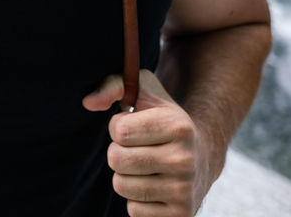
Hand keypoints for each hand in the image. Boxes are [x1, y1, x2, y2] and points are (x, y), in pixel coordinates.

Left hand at [83, 69, 206, 216]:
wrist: (202, 155)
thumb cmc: (164, 118)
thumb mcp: (145, 93)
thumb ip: (114, 85)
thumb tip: (88, 102)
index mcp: (178, 126)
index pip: (120, 130)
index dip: (117, 126)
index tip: (131, 124)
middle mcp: (184, 159)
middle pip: (117, 159)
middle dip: (117, 151)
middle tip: (133, 147)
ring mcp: (183, 190)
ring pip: (122, 186)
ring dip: (124, 175)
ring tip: (141, 165)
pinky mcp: (180, 215)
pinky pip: (134, 210)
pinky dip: (136, 198)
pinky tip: (152, 184)